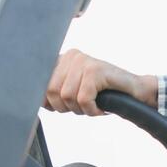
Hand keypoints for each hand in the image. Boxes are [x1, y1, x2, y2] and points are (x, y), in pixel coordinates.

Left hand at [43, 49, 157, 115]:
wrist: (133, 92)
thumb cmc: (102, 93)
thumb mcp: (73, 89)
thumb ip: (53, 91)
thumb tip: (33, 100)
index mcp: (63, 59)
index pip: (40, 83)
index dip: (47, 101)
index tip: (60, 106)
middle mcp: (71, 56)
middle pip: (51, 92)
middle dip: (66, 107)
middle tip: (82, 107)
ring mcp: (84, 61)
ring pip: (67, 97)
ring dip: (81, 109)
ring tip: (93, 105)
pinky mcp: (95, 70)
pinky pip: (83, 99)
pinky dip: (92, 110)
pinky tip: (101, 107)